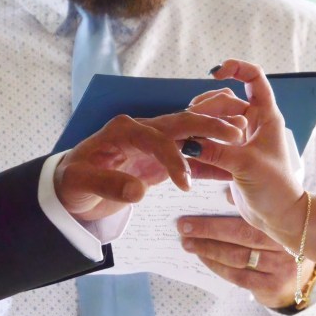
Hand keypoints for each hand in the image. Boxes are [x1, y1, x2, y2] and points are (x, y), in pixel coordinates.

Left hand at [54, 111, 245, 220]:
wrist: (72, 187)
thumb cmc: (73, 182)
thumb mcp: (80, 184)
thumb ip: (108, 185)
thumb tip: (138, 191)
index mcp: (122, 130)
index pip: (155, 138)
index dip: (172, 158)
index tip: (185, 183)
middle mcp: (142, 130)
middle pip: (179, 123)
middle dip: (208, 127)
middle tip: (236, 133)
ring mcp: (154, 142)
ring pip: (189, 133)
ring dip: (215, 134)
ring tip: (244, 137)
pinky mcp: (161, 158)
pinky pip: (189, 155)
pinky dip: (208, 159)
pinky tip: (229, 166)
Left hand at [177, 215, 314, 308]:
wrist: (303, 275)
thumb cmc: (279, 240)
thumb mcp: (273, 219)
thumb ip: (252, 207)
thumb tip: (223, 193)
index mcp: (283, 223)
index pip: (248, 218)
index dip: (221, 214)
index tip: (196, 207)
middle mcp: (284, 245)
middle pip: (241, 237)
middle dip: (208, 231)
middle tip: (183, 227)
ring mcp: (280, 268)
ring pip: (237, 258)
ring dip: (208, 249)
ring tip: (188, 243)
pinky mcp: (271, 286)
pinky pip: (238, 276)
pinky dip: (217, 266)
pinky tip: (202, 258)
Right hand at [185, 59, 304, 238]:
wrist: (278, 217)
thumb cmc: (274, 187)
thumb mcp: (245, 165)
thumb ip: (217, 152)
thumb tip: (187, 144)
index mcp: (266, 116)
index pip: (254, 79)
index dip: (236, 68)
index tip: (215, 73)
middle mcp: (252, 125)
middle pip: (225, 102)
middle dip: (206, 106)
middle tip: (190, 116)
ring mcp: (239, 142)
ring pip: (213, 124)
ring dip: (198, 128)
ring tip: (182, 136)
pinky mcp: (229, 159)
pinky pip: (208, 146)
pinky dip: (196, 149)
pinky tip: (181, 155)